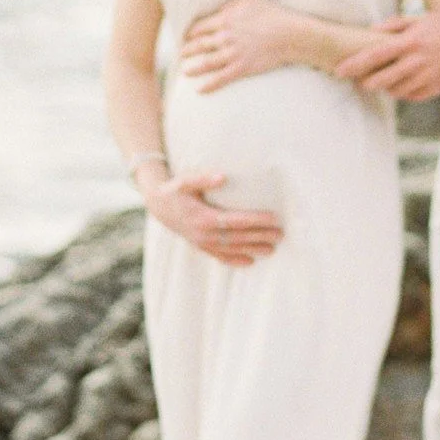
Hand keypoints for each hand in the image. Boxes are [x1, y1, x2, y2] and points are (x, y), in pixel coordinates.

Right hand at [144, 170, 283, 264]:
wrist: (158, 206)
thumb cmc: (176, 189)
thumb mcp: (185, 180)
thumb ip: (203, 178)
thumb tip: (223, 177)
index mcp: (202, 217)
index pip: (235, 220)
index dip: (255, 220)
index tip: (273, 218)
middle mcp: (203, 234)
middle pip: (237, 237)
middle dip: (260, 236)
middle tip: (280, 234)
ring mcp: (202, 243)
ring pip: (231, 249)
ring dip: (252, 249)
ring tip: (272, 249)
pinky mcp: (201, 246)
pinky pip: (220, 257)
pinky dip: (235, 261)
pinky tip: (250, 262)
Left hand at [181, 0, 314, 91]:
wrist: (290, 34)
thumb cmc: (272, 14)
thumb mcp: (248, 1)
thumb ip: (229, 6)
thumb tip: (217, 10)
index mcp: (225, 20)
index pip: (199, 28)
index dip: (190, 33)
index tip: (185, 37)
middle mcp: (225, 37)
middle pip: (199, 45)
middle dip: (187, 50)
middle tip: (181, 54)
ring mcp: (233, 54)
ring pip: (206, 63)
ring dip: (193, 68)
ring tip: (185, 71)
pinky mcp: (242, 68)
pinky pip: (221, 79)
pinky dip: (209, 86)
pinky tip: (200, 90)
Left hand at [337, 9, 439, 101]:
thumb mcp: (422, 18)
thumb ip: (396, 24)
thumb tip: (373, 30)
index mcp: (411, 42)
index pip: (374, 56)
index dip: (354, 65)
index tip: (340, 70)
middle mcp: (417, 62)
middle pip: (381, 80)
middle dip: (366, 82)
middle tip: (358, 81)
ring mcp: (428, 77)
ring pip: (396, 91)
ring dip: (384, 88)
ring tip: (378, 83)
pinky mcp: (438, 87)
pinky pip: (413, 96)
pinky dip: (403, 93)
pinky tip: (400, 87)